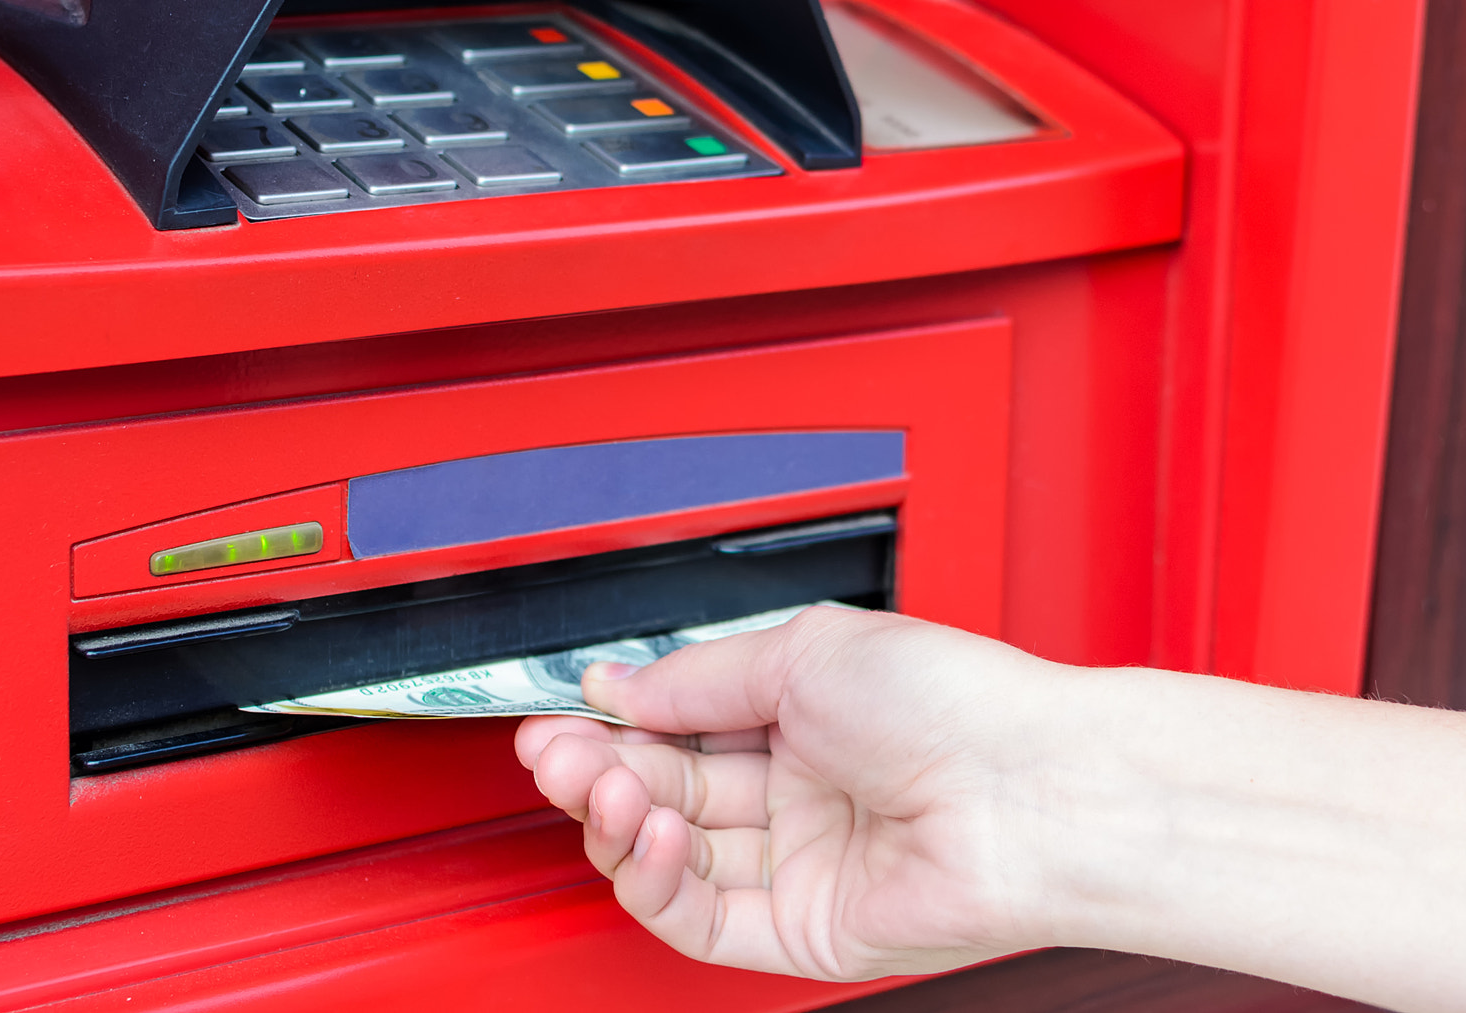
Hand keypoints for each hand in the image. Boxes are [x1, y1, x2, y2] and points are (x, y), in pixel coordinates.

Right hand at [514, 607, 1067, 981]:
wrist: (1029, 787)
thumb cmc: (954, 704)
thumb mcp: (801, 651)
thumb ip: (694, 678)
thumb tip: (615, 685)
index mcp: (799, 719)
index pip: (674, 729)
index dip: (611, 725)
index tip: (563, 713)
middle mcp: (795, 793)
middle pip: (659, 793)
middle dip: (594, 770)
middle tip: (553, 752)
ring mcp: (797, 864)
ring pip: (667, 858)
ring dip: (616, 820)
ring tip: (605, 786)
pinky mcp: (800, 931)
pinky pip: (697, 920)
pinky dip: (652, 882)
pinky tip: (645, 837)